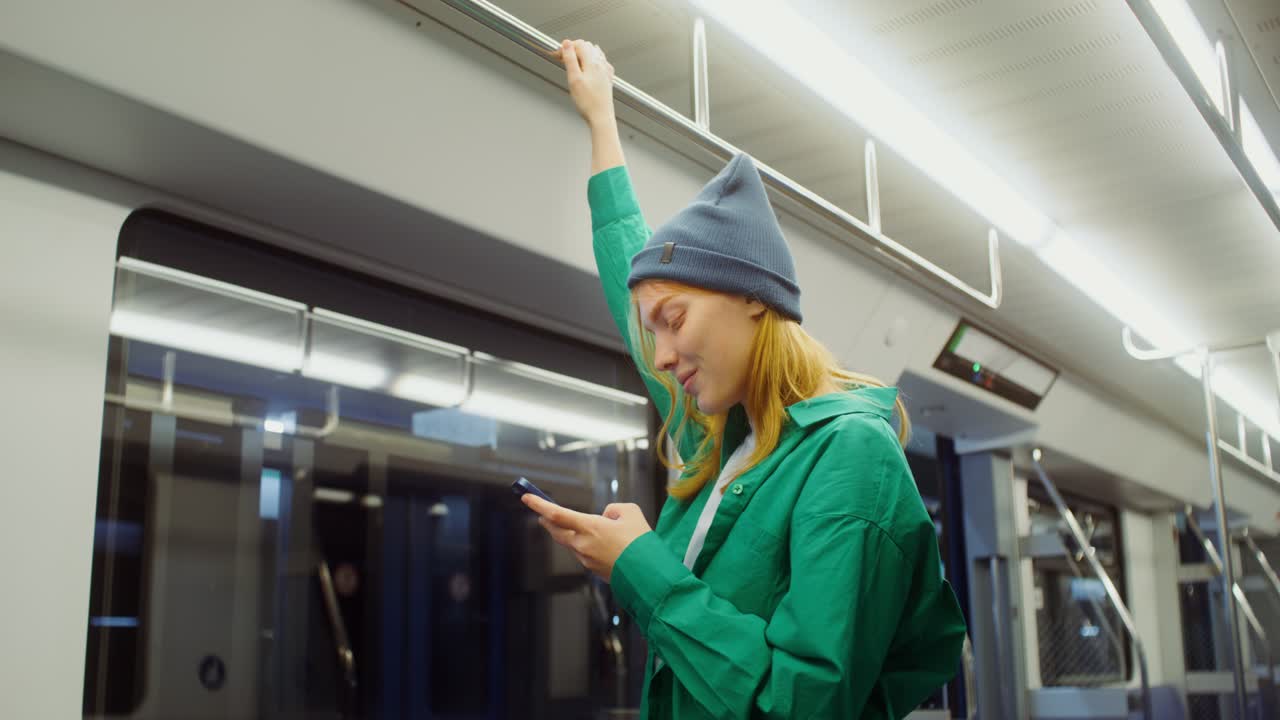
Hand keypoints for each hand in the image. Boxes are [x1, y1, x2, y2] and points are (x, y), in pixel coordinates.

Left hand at [523, 495, 651, 581]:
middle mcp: (582, 544)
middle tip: (542, 513)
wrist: (649, 575)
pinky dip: (586, 545)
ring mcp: (586, 559)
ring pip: (570, 542)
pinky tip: (602, 544)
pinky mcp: (593, 570)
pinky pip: (583, 553)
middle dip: (548, 520)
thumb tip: (605, 517)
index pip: (556, 514)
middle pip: (556, 530)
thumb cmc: (641, 543)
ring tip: (586, 526)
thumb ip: (613, 509)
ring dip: (571, 533)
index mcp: (589, 527)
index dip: (539, 504)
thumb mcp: (631, 512)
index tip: (526, 497)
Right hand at [554, 38, 615, 128]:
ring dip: (583, 54)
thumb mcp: (574, 79)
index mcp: (592, 62)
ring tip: (574, 63)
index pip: (579, 44)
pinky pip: (601, 62)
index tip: (558, 54)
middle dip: (574, 49)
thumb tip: (567, 44)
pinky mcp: (608, 78)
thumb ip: (570, 59)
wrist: (601, 117)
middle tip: (563, 59)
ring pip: (595, 53)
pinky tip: (589, 67)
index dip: (567, 47)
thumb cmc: (588, 102)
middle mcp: (601, 64)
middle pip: (587, 47)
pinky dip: (593, 60)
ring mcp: (606, 70)